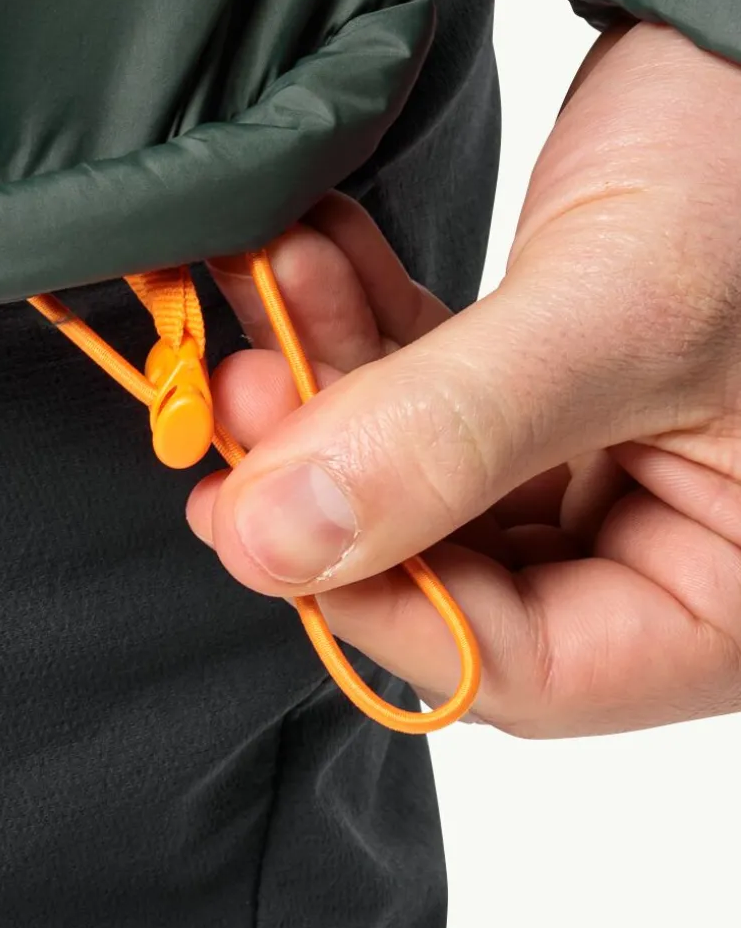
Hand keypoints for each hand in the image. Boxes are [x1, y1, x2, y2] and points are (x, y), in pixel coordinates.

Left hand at [185, 23, 740, 735]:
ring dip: (331, 388)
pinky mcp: (568, 390)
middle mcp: (683, 550)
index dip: (374, 603)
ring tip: (269, 289)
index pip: (527, 670)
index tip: (257, 519)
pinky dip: (365, 330)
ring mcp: (622, 468)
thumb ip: (447, 437)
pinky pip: (438, 396)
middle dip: (335, 478)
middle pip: (459, 577)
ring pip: (427, 480)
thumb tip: (279, 545)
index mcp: (735, 596)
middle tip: (236, 395)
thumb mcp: (616, 312)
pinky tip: (309, 257)